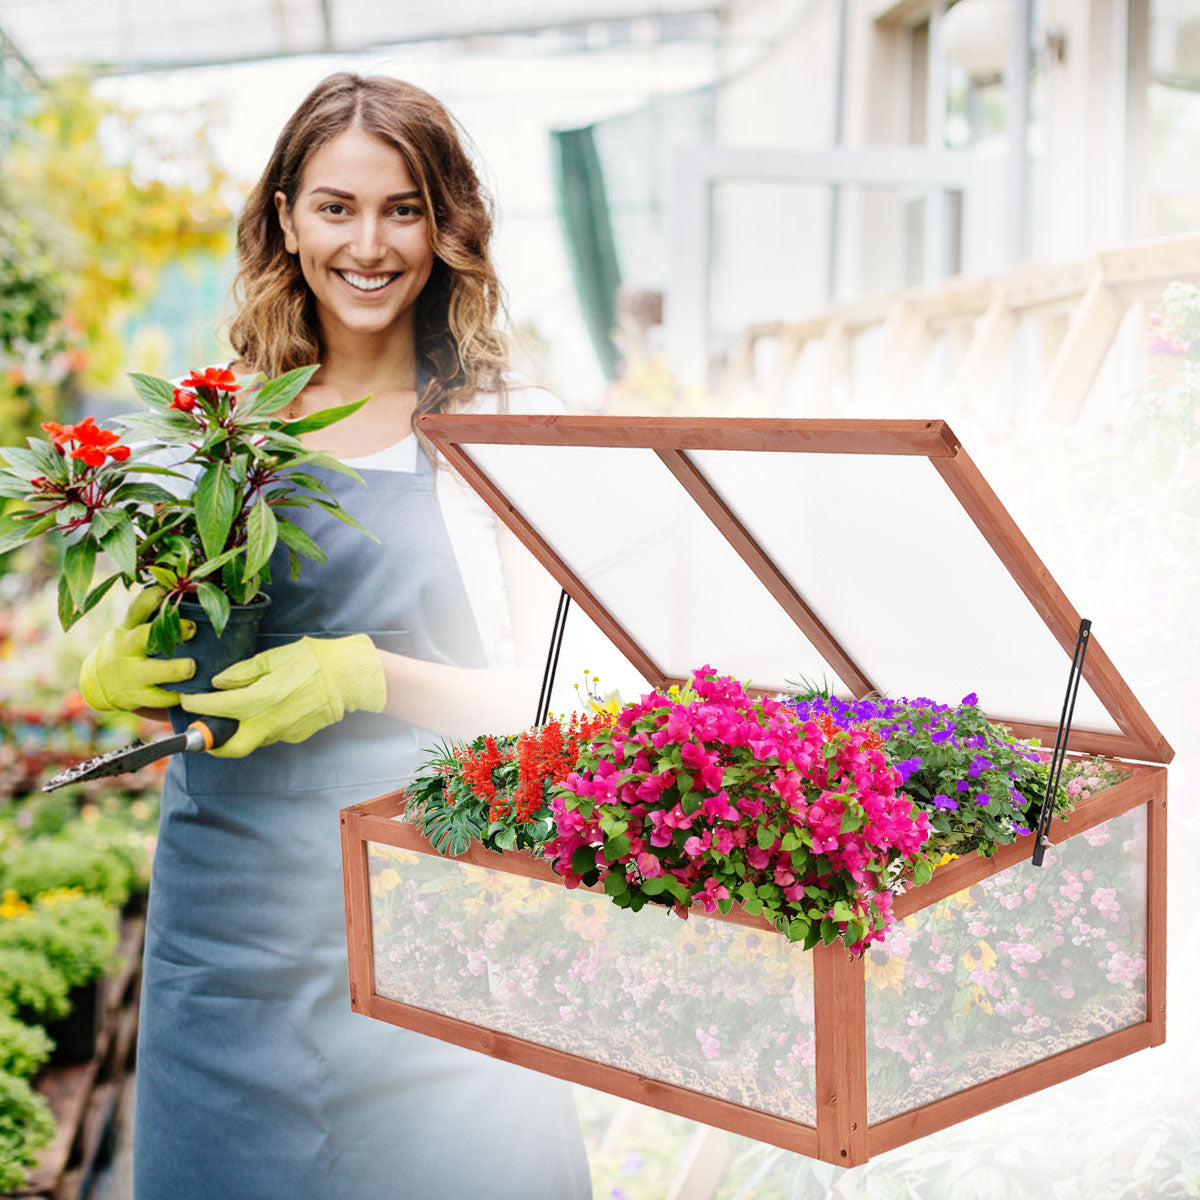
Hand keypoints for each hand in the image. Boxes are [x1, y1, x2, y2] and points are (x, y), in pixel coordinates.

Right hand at [79, 585, 195, 712]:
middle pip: (143, 636)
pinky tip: (191, 692)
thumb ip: (150, 612)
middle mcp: (126, 649)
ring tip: (191, 667)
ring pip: (151, 673)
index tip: (169, 590)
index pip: (137, 608)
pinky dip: (175, 696)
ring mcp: (131, 674)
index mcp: (127, 629)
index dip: (153, 597)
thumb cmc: (126, 649)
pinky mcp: (137, 697)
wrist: (98, 684)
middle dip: (169, 631)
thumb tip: (181, 587)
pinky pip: (158, 698)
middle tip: (192, 628)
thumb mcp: (130, 628)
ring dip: (173, 670)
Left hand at [178, 634, 385, 757]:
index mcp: (261, 698)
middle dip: (211, 744)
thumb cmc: (313, 661)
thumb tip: (218, 683)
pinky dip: (260, 726)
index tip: (187, 701)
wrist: (348, 677)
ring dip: (237, 733)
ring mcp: (283, 732)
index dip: (197, 705)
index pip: (218, 707)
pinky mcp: (294, 735)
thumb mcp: (273, 657)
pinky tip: (264, 711)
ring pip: (250, 741)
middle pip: (231, 746)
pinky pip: (269, 735)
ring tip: (232, 716)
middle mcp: (269, 721)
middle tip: (202, 732)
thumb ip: (242, 672)